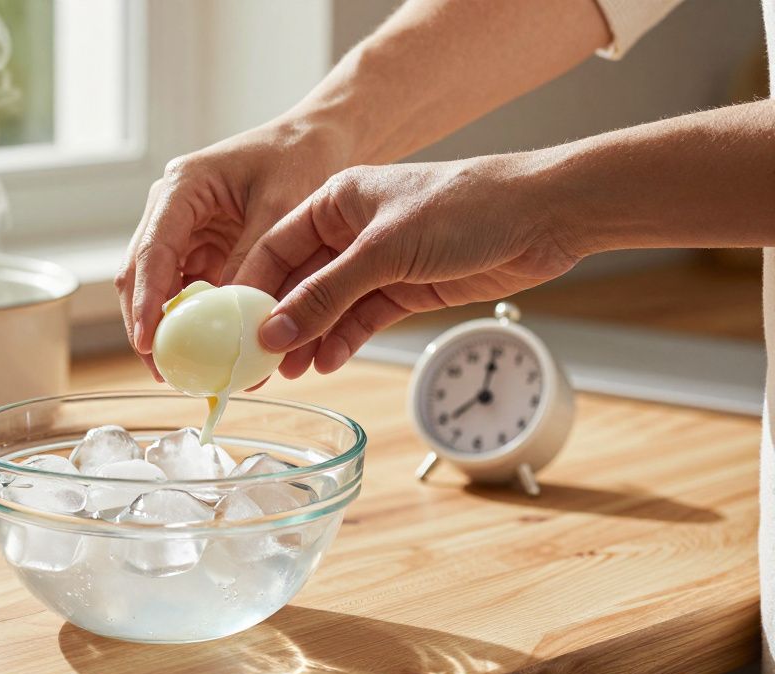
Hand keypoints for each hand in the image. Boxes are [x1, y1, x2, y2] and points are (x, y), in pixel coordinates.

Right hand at [114, 116, 347, 379]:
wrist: (318, 139)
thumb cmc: (300, 156)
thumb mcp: (281, 208)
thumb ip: (254, 260)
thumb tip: (235, 319)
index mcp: (181, 187)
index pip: (151, 252)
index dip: (146, 301)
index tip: (147, 341)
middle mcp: (170, 210)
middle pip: (142, 276)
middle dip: (149, 326)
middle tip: (163, 372)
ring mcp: (182, 232)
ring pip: (161, 290)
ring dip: (171, 329)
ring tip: (186, 372)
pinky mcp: (201, 250)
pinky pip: (190, 293)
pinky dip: (198, 322)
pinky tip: (212, 352)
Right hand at [234, 154, 582, 375]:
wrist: (543, 216)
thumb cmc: (467, 206)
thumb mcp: (384, 251)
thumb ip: (326, 295)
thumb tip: (274, 331)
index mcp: (336, 200)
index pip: (275, 247)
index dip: (252, 289)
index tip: (231, 328)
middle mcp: (352, 230)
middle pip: (300, 281)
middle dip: (280, 322)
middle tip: (257, 362)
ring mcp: (379, 261)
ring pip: (329, 306)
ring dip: (311, 338)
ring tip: (290, 372)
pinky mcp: (406, 288)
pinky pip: (362, 319)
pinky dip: (344, 341)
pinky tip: (328, 362)